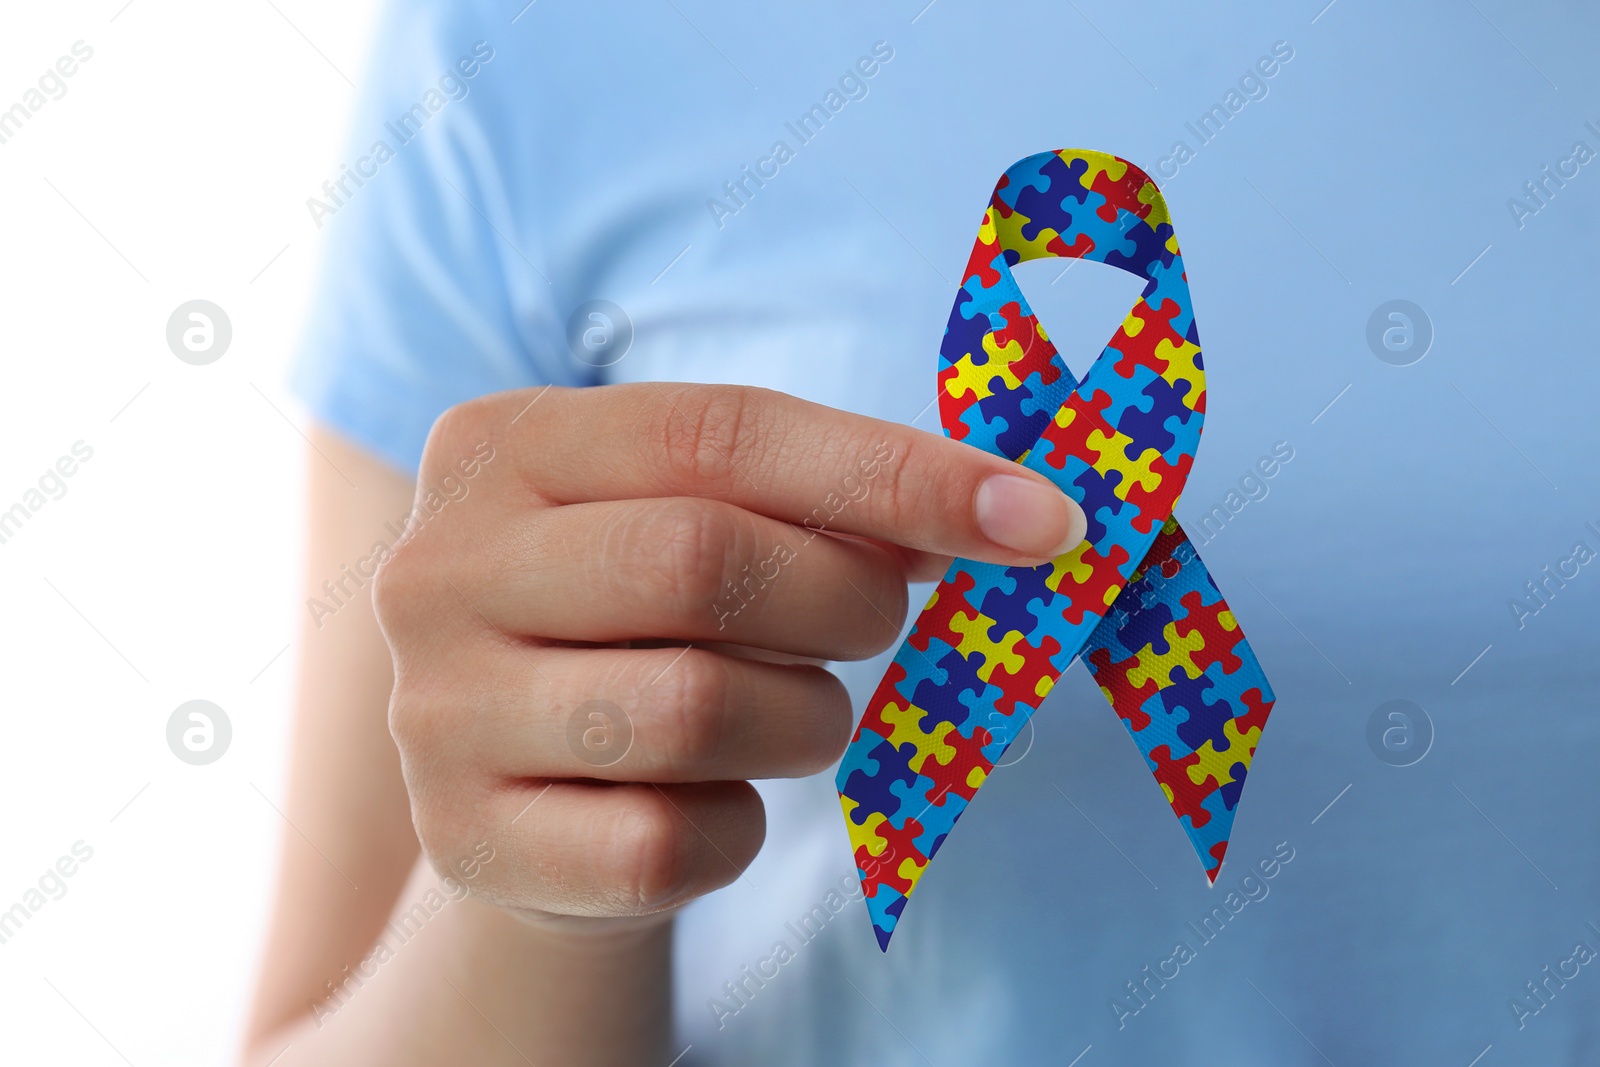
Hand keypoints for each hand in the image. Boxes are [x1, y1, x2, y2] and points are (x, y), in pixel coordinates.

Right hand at [373, 383, 1084, 929]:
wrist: (524, 794)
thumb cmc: (638, 626)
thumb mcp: (696, 523)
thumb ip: (815, 503)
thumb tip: (998, 512)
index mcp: (502, 446)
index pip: (720, 431)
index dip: (893, 471)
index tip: (1038, 518)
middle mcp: (439, 567)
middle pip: (700, 559)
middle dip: (843, 599)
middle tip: (880, 623)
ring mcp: (439, 710)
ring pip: (692, 708)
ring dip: (803, 719)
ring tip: (795, 713)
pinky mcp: (471, 840)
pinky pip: (667, 840)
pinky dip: (738, 826)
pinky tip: (717, 799)